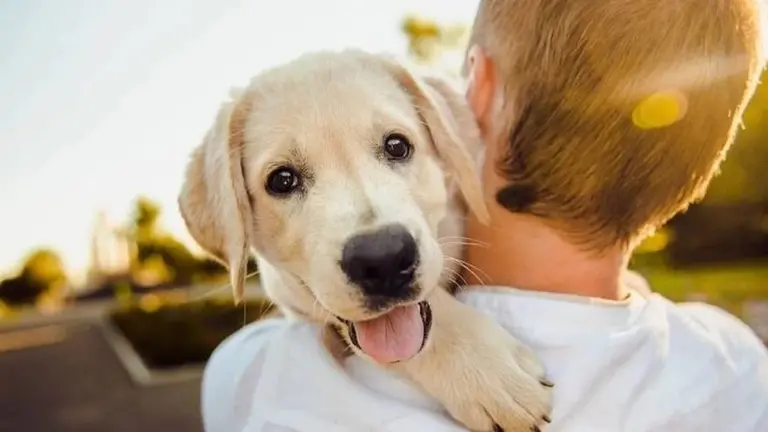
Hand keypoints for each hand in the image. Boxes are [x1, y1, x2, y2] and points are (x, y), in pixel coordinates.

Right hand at [393, 289, 553, 430]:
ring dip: (513, 425)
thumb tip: (542, 381)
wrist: (424, 331)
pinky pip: (481, 428)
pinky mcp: (458, 410)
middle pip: (524, 420)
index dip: (544, 403)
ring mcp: (475, 405)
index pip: (538, 401)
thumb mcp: (503, 336)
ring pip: (504, 429)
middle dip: (532, 419)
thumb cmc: (464, 326)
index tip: (542, 396)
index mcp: (509, 371)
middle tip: (531, 412)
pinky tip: (493, 418)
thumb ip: (525, 359)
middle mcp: (495, 393)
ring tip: (512, 415)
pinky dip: (492, 426)